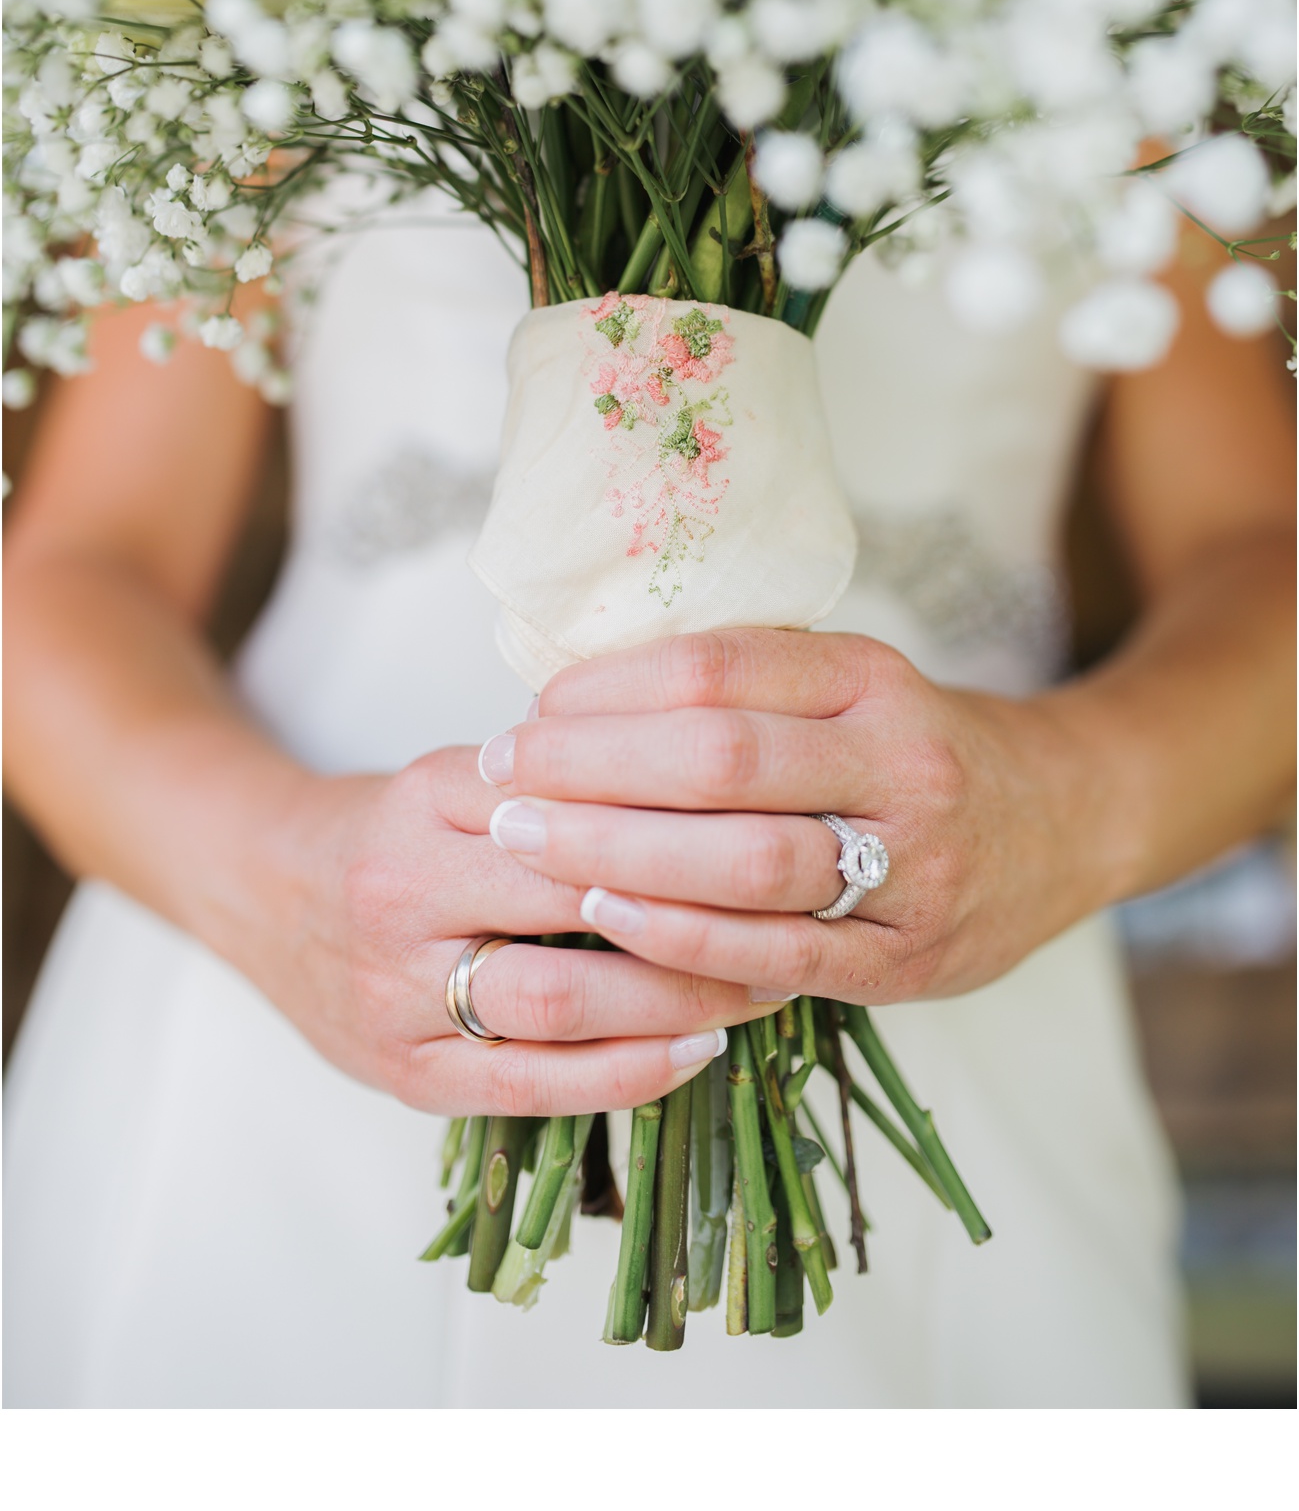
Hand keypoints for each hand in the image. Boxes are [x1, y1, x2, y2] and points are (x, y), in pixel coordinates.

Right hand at [241, 744, 779, 1116]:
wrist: (263, 888)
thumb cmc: (393, 826)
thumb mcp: (455, 771)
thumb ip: (558, 777)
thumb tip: (707, 774)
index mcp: (423, 803)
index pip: (574, 811)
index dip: (681, 823)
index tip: (772, 822)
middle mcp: (402, 898)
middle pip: (572, 907)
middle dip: (695, 915)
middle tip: (792, 910)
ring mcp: (396, 996)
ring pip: (557, 1006)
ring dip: (674, 999)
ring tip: (764, 984)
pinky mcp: (402, 1074)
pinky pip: (529, 1087)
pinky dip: (623, 1074)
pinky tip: (695, 1052)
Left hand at [479, 630, 1114, 1005]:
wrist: (1070, 819)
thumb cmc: (917, 743)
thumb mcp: (852, 682)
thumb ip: (746, 684)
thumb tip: (577, 692)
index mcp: (873, 677)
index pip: (718, 669)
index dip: (608, 689)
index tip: (531, 708)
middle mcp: (902, 762)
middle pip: (721, 760)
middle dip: (591, 770)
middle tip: (501, 778)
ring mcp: (913, 866)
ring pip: (747, 862)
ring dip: (620, 855)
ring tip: (529, 845)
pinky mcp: (909, 960)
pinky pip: (781, 955)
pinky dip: (684, 938)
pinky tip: (608, 918)